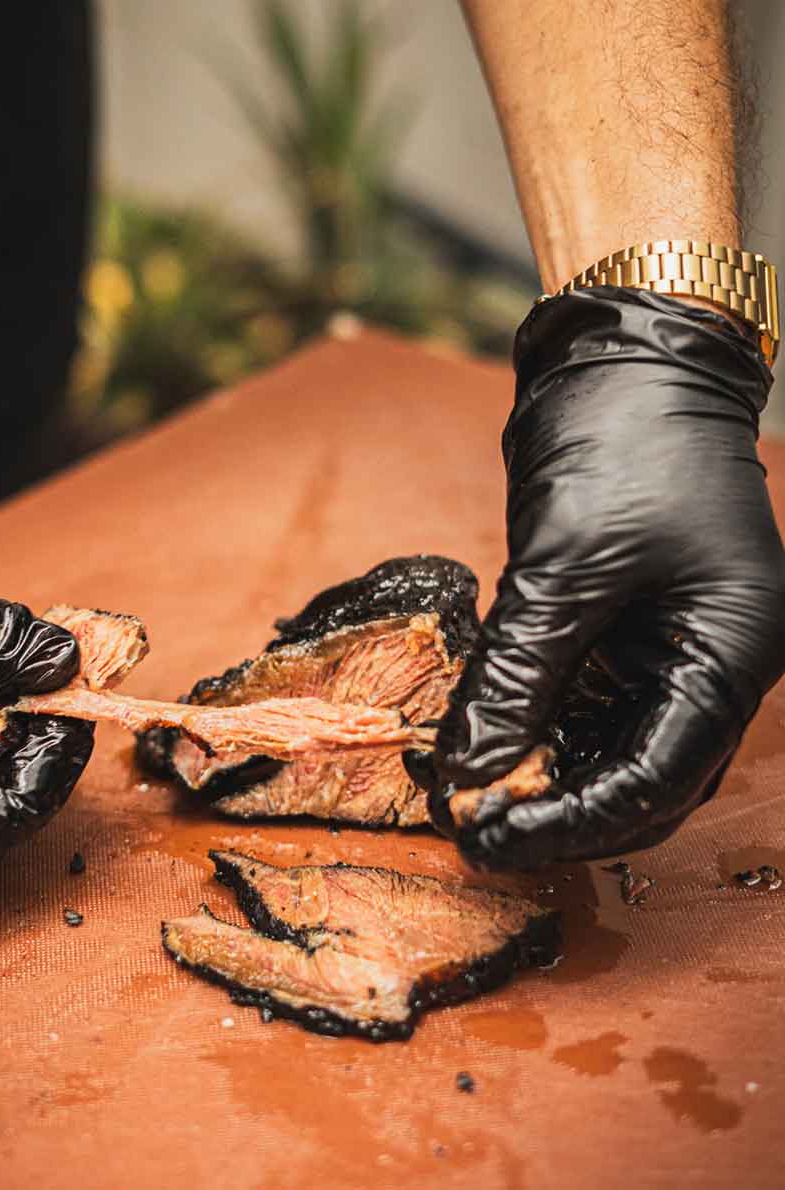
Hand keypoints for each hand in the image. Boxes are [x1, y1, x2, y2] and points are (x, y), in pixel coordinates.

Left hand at [407, 286, 784, 866]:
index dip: (578, 821)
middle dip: (558, 811)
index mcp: (728, 656)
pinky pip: (573, 698)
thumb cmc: (625, 442)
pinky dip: (528, 724)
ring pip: (600, 743)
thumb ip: (519, 674)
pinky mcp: (611, 622)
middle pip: (636, 776)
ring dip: (536, 773)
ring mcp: (658, 644)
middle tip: (474, 834)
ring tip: (463, 797)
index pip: (660, 778)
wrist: (621, 352)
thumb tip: (467, 767)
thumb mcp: (567, 565)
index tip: (496, 838)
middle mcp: (702, 663)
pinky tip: (476, 743)